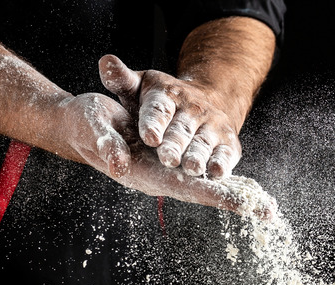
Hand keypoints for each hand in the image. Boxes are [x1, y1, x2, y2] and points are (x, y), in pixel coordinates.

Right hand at [58, 93, 274, 217]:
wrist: (80, 125)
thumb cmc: (86, 125)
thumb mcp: (94, 128)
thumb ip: (106, 145)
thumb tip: (119, 163)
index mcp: (146, 174)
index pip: (188, 188)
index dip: (215, 195)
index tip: (242, 204)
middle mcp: (162, 177)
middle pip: (205, 192)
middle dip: (235, 201)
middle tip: (268, 212)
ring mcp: (168, 171)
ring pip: (208, 186)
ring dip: (237, 196)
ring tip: (267, 207)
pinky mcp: (171, 163)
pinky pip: (203, 175)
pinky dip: (225, 180)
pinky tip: (246, 189)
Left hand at [98, 54, 241, 178]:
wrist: (207, 101)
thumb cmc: (163, 102)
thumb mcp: (141, 86)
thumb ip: (122, 80)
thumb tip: (106, 62)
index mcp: (168, 95)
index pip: (159, 109)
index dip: (154, 123)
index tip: (149, 137)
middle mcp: (193, 109)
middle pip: (181, 130)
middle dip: (175, 145)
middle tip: (168, 159)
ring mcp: (213, 126)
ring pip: (203, 143)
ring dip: (198, 156)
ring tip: (192, 168)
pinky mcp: (228, 142)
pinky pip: (226, 154)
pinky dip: (222, 163)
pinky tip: (217, 173)